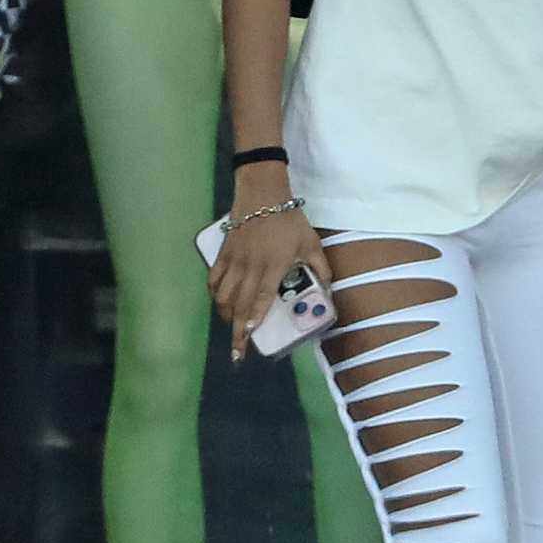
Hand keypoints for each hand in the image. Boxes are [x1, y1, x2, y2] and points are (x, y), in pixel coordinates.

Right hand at [208, 203, 332, 362]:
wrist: (262, 193)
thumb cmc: (289, 219)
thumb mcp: (311, 243)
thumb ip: (320, 267)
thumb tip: (328, 289)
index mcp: (273, 266)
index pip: (261, 298)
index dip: (253, 318)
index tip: (249, 335)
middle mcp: (250, 266)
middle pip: (239, 303)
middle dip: (237, 330)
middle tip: (237, 349)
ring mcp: (234, 260)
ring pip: (223, 294)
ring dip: (225, 314)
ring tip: (231, 326)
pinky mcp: (224, 253)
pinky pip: (214, 278)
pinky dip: (214, 293)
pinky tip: (219, 302)